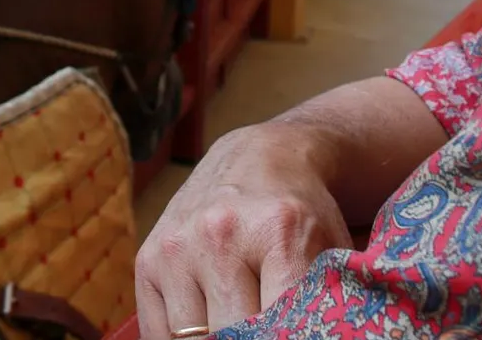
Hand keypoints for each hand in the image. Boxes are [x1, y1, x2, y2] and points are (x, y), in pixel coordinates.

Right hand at [136, 124, 351, 337]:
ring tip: (237, 327)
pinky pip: (157, 333)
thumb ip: (325, 301)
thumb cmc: (300, 218)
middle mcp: (221, 234)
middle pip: (233, 335)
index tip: (288, 335)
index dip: (285, 339)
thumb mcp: (331, 251)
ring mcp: (179, 246)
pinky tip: (208, 327)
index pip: (278, 326)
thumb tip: (318, 336)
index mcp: (279, 231)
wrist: (258, 160)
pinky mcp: (149, 258)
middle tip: (263, 332)